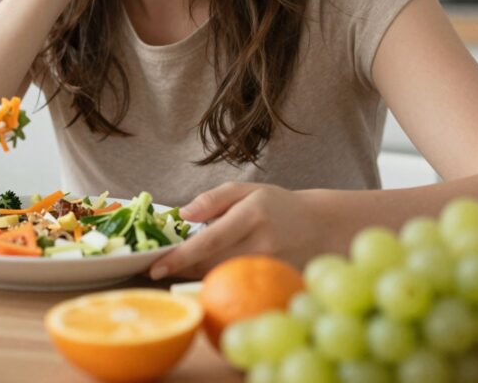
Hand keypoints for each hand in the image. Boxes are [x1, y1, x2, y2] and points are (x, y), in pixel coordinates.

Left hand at [149, 182, 333, 280]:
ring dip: (197, 277)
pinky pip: (241, 288)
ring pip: (224, 279)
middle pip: (212, 265)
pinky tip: (212, 278)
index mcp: (252, 215)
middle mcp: (263, 243)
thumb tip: (182, 215)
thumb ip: (212, 198)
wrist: (322, 226)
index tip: (155, 267)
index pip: (210, 240)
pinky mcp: (279, 284)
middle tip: (157, 268)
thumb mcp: (245, 189)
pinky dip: (222, 285)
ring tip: (180, 269)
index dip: (181, 256)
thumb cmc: (277, 205)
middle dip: (181, 269)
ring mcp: (273, 267)